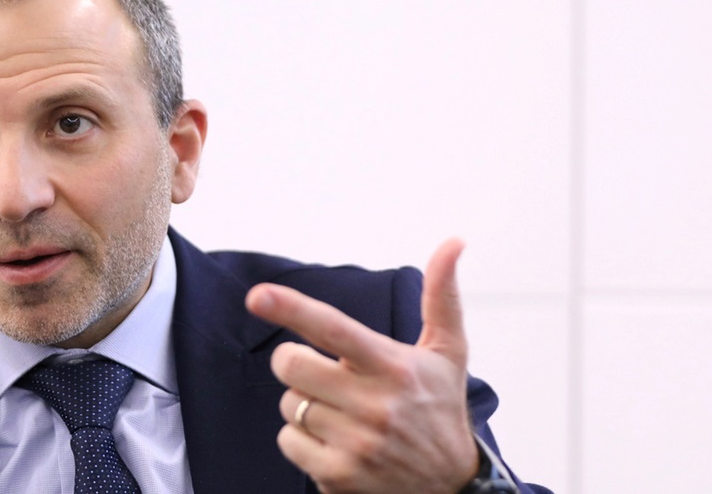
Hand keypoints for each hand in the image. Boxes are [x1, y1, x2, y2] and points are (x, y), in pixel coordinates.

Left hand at [244, 239, 478, 493]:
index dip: (292, 309)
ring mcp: (356, 443)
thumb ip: (441, 296)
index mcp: (394, 366)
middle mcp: (375, 405)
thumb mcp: (447, 354)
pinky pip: (288, 441)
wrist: (452, 488)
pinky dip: (302, 440)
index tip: (257, 295)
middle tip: (320, 371)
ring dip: (305, 404)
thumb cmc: (439, 408)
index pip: (334, 329)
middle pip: (291, 365)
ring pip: (289, 404)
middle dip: (294, 362)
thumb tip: (454, 242)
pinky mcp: (340, 475)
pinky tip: (336, 443)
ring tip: (342, 413)